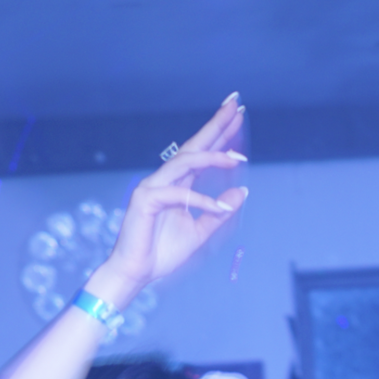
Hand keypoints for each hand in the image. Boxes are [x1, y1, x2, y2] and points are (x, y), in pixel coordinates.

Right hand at [93, 96, 250, 299]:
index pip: (201, 152)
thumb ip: (219, 213)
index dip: (219, 134)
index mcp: (178, 184)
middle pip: (193, 146)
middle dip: (215, 126)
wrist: (136, 273)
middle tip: (234, 105)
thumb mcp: (200, 232)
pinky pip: (178, 194)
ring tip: (238, 157)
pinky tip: (220, 208)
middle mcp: (165, 180)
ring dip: (212, 157)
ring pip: (185, 163)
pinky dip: (202, 200)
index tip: (237, 114)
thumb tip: (242, 192)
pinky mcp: (145, 200)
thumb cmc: (162, 252)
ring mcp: (153, 186)